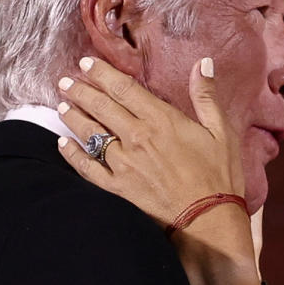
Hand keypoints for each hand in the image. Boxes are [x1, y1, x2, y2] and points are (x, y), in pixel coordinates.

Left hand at [55, 56, 243, 227]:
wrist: (208, 222)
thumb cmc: (219, 176)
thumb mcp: (222, 132)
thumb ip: (206, 97)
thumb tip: (204, 63)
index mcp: (162, 121)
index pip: (124, 89)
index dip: (103, 73)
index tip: (87, 62)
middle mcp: (137, 138)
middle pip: (101, 107)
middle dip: (81, 90)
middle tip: (66, 80)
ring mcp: (123, 164)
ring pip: (89, 134)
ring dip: (73, 117)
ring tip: (62, 106)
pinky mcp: (117, 188)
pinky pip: (86, 168)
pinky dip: (71, 155)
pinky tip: (61, 144)